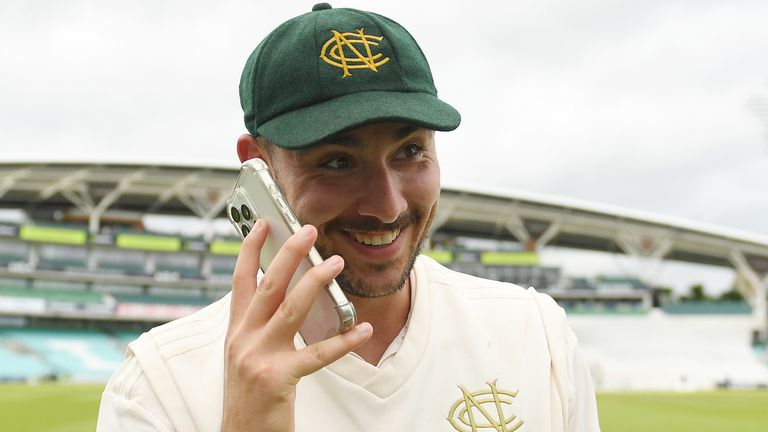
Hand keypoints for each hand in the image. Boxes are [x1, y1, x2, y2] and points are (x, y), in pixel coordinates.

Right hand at [221, 221, 371, 431]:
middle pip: (267, 286)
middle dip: (288, 253)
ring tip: (335, 264)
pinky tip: (362, 330)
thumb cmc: (250, 395)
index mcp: (236, 331)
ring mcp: (257, 358)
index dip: (250, 249)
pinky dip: (342, 341)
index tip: (262, 223)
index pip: (240, 280)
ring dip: (314, 282)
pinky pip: (316, 355)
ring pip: (290, 310)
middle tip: (307, 230)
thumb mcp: (246, 355)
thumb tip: (286, 297)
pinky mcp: (277, 379)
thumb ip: (260, 326)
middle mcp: (242, 340)